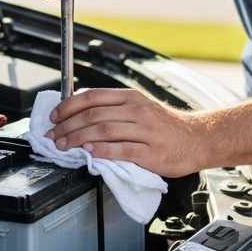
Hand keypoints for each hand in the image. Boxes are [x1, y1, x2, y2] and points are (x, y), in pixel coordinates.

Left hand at [46, 89, 212, 178]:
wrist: (198, 139)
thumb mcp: (142, 108)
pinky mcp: (150, 153)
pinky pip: (120, 150)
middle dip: (67, 125)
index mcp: (132, 98)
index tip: (55, 116)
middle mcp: (137, 111)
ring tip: (64, 145)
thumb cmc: (167, 127)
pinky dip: (101, 151)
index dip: (69, 106)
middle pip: (93, 114)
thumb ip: (116, 110)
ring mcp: (145, 132)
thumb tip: (81, 116)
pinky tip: (88, 153)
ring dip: (77, 139)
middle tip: (53, 135)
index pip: (93, 97)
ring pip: (103, 131)